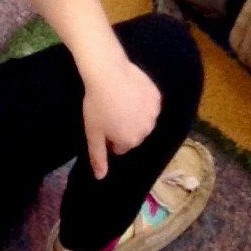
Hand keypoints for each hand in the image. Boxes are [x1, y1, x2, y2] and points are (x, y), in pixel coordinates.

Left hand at [80, 53, 161, 178]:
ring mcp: (154, 113)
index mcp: (130, 141)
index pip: (120, 146)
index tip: (102, 122)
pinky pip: (150, 104)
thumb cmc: (97, 104)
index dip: (109, 135)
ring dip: (134, 115)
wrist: (108, 73)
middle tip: (110, 111)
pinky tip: (131, 92)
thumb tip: (101, 178)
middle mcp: (146, 130)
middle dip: (124, 127)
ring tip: (120, 101)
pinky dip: (142, 101)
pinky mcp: (157, 96)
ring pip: (143, 120)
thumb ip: (98, 157)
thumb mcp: (92, 133)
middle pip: (133, 134)